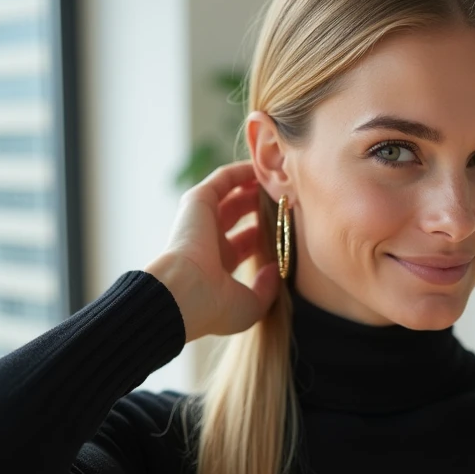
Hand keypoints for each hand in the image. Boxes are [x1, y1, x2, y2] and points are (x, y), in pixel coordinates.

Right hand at [143, 160, 280, 341]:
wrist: (184, 294)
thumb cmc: (214, 306)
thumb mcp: (250, 306)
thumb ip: (267, 289)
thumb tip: (277, 269)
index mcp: (218, 267)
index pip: (245, 244)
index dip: (267, 234)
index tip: (290, 227)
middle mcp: (209, 241)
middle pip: (239, 217)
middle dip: (262, 207)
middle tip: (288, 200)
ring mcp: (202, 220)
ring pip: (231, 195)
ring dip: (253, 186)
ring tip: (280, 180)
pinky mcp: (198, 202)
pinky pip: (223, 179)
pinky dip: (241, 171)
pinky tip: (263, 167)